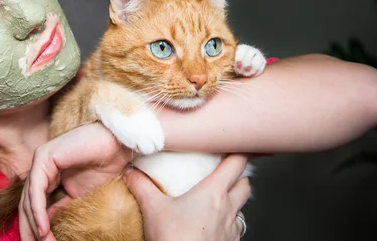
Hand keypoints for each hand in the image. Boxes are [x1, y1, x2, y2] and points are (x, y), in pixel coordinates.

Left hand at [24, 123, 133, 239]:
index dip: (35, 227)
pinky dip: (38, 211)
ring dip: (34, 225)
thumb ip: (60, 206)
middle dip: (29, 229)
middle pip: (26, 203)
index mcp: (47, 173)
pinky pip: (36, 190)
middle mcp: (40, 166)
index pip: (33, 204)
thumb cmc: (104, 167)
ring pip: (28, 198)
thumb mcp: (78, 195)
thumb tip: (44, 225)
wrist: (118, 147)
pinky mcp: (43, 157)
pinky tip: (42, 229)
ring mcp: (40, 160)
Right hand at [124, 154, 250, 240]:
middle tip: (223, 171)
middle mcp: (228, 209)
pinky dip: (229, 221)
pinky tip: (213, 223)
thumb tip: (131, 172)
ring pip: (242, 207)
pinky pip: (236, 228)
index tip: (232, 145)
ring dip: (234, 199)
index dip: (237, 152)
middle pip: (245, 184)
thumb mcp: (153, 209)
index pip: (237, 163)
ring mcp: (232, 229)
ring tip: (218, 197)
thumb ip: (142, 186)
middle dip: (237, 176)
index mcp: (214, 192)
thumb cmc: (173, 239)